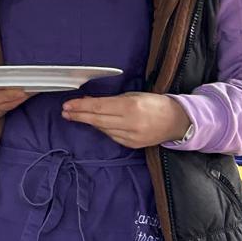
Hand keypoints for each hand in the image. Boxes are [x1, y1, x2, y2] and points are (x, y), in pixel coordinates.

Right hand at [0, 86, 31, 118]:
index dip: (10, 95)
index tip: (22, 90)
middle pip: (5, 104)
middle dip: (20, 96)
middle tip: (33, 89)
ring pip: (8, 107)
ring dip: (20, 99)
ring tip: (32, 91)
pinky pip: (6, 109)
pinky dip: (15, 103)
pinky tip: (22, 97)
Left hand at [61, 92, 189, 146]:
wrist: (176, 121)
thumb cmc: (154, 103)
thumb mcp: (133, 95)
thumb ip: (111, 100)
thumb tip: (89, 102)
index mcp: (130, 106)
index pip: (98, 107)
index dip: (80, 106)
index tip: (67, 105)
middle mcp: (130, 123)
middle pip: (97, 120)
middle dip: (79, 115)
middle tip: (65, 112)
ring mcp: (131, 136)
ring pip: (103, 129)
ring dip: (89, 122)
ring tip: (76, 116)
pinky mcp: (132, 144)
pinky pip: (112, 136)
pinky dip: (103, 129)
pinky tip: (96, 123)